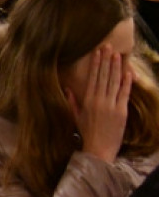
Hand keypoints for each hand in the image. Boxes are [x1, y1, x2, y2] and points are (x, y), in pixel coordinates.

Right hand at [65, 46, 132, 162]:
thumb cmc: (86, 134)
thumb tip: (67, 88)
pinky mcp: (121, 112)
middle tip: (108, 46)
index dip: (95, 64)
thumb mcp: (76, 117)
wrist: (98, 149)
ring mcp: (111, 105)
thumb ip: (72, 102)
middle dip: (106, 61)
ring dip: (116, 67)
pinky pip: (124, 93)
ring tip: (117, 55)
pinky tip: (128, 72)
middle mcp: (99, 100)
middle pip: (104, 76)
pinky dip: (127, 82)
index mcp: (87, 100)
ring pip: (114, 82)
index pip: (93, 78)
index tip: (97, 52)